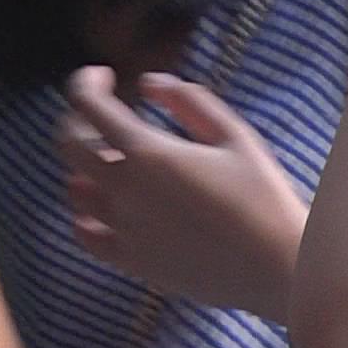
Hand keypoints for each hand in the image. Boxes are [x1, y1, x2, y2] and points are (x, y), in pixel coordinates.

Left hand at [60, 69, 309, 320]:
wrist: (279, 269)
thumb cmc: (265, 199)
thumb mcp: (236, 136)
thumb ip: (189, 101)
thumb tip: (149, 83)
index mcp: (148, 153)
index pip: (88, 105)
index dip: (87, 83)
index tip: (104, 78)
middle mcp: (125, 190)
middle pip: (69, 145)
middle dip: (80, 120)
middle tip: (102, 117)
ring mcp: (124, 229)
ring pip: (75, 190)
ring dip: (85, 169)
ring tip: (111, 164)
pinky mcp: (133, 262)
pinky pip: (87, 237)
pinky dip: (87, 218)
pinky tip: (105, 210)